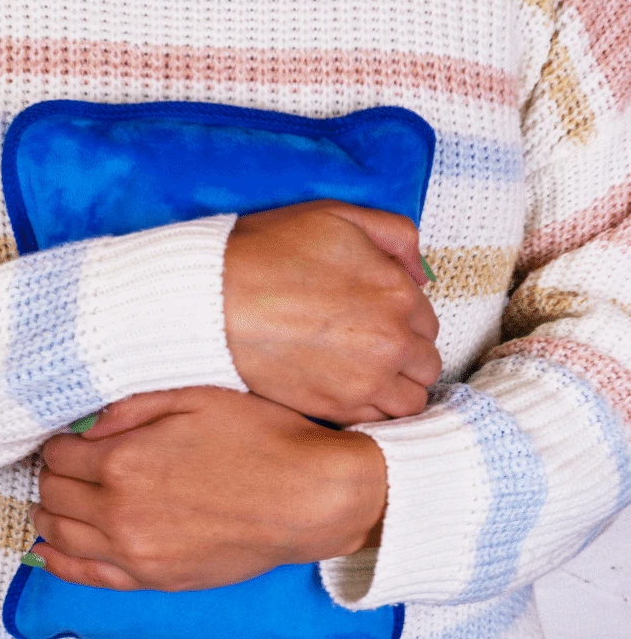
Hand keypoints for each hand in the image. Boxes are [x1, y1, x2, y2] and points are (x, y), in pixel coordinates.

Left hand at [28, 386, 386, 590]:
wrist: (310, 498)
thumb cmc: (260, 439)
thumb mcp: (196, 398)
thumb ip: (132, 406)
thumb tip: (84, 421)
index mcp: (124, 461)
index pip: (59, 452)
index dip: (58, 440)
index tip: (68, 436)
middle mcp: (119, 511)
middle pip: (54, 493)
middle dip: (52, 473)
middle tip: (66, 461)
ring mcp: (136, 552)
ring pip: (61, 534)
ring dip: (50, 511)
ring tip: (57, 496)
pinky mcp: (156, 579)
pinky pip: (87, 576)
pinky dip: (59, 560)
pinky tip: (49, 548)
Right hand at [223, 200, 440, 424]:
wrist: (211, 299)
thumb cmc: (266, 251)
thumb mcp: (336, 215)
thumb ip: (395, 234)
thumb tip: (422, 274)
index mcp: (397, 292)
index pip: (427, 320)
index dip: (402, 317)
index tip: (375, 317)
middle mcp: (391, 341)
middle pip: (426, 363)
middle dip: (406, 354)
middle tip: (370, 345)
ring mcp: (364, 380)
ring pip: (411, 399)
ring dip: (396, 387)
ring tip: (365, 374)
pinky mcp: (334, 408)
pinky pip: (379, 423)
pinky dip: (372, 411)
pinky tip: (348, 391)